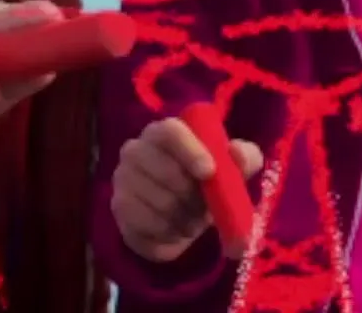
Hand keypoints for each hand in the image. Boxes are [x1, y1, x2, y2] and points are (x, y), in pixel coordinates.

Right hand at [111, 117, 263, 261]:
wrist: (180, 220)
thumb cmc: (205, 186)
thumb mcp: (232, 170)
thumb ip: (243, 157)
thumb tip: (237, 153)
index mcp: (164, 132)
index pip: (169, 131)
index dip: (189, 150)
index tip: (209, 172)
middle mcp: (136, 148)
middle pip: (162, 168)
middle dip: (191, 194)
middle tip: (205, 207)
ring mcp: (123, 177)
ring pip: (158, 200)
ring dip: (184, 217)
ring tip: (191, 219)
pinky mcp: (118, 205)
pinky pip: (146, 222)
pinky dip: (168, 230)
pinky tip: (174, 228)